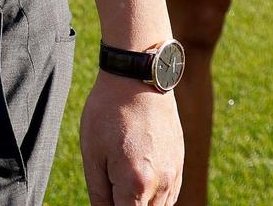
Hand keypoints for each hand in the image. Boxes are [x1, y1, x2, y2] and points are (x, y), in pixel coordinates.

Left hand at [79, 72, 182, 204]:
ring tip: (121, 176)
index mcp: (136, 184)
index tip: (107, 199)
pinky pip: (169, 194)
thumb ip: (99, 194)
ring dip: (140, 203)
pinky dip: (154, 196)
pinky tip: (137, 178)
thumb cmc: (108, 113)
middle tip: (111, 185)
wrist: (138, 79)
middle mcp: (162, 184)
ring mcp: (175, 175)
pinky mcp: (180, 164)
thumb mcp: (92, 154)